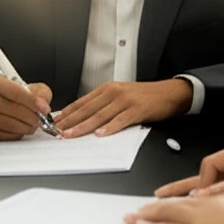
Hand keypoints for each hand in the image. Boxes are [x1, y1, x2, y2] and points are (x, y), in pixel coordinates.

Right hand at [0, 75, 52, 140]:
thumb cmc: (3, 94)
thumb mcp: (19, 84)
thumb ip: (36, 91)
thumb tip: (44, 103)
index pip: (16, 93)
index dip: (33, 102)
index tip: (45, 109)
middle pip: (14, 110)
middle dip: (32, 117)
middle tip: (39, 119)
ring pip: (10, 125)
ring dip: (26, 127)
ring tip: (32, 125)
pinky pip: (4, 136)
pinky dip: (16, 134)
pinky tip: (21, 130)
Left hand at [53, 79, 191, 137]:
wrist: (169, 93)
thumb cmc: (145, 97)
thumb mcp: (121, 96)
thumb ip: (104, 105)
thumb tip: (84, 118)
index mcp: (108, 89)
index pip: (82, 102)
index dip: (68, 112)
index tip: (55, 121)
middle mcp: (114, 92)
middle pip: (88, 109)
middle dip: (70, 121)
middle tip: (56, 131)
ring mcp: (125, 100)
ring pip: (100, 115)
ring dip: (83, 126)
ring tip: (71, 135)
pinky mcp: (137, 109)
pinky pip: (121, 120)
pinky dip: (109, 127)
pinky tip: (100, 134)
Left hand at [124, 194, 223, 223]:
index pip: (200, 195)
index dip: (184, 198)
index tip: (176, 200)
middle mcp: (210, 203)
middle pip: (179, 201)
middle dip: (160, 205)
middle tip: (144, 207)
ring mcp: (199, 217)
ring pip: (167, 212)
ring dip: (149, 214)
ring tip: (136, 215)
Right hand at [154, 139, 223, 205]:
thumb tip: (205, 196)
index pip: (210, 165)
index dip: (203, 183)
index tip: (202, 199)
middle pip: (209, 171)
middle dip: (187, 185)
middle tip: (163, 193)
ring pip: (218, 181)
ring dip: (206, 192)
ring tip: (182, 202)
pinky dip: (221, 195)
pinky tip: (214, 205)